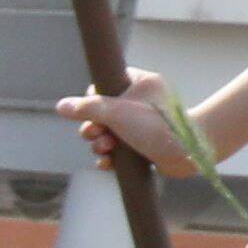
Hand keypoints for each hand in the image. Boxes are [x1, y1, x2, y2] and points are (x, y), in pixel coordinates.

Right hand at [57, 70, 185, 170]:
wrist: (187, 154)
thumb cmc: (155, 126)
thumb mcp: (115, 113)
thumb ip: (86, 108)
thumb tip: (60, 106)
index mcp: (141, 84)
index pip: (107, 83)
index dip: (93, 98)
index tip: (92, 110)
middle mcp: (143, 102)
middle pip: (104, 112)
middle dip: (94, 127)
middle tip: (94, 134)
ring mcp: (145, 125)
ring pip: (110, 133)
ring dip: (100, 143)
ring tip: (104, 149)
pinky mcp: (146, 145)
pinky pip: (120, 149)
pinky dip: (111, 157)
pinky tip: (107, 163)